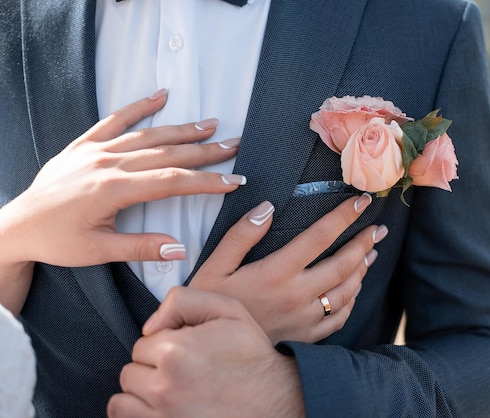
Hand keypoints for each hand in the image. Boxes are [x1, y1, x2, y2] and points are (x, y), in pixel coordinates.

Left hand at [0, 90, 243, 267]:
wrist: (16, 225)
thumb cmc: (55, 241)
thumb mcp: (98, 252)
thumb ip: (141, 248)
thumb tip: (180, 249)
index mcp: (113, 189)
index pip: (171, 182)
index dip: (205, 181)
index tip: (232, 180)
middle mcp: (108, 163)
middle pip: (167, 153)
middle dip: (204, 151)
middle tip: (233, 146)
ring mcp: (96, 150)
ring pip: (148, 135)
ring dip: (181, 129)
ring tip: (210, 125)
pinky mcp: (84, 144)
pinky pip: (115, 119)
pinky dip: (139, 106)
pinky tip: (161, 96)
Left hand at [108, 287, 304, 417]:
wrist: (275, 400)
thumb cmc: (252, 357)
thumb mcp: (228, 310)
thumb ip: (183, 301)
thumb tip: (149, 326)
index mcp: (176, 350)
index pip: (143, 343)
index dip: (164, 344)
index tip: (187, 352)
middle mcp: (164, 385)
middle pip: (131, 371)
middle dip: (152, 369)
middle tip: (183, 372)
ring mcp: (162, 415)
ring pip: (124, 398)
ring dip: (142, 393)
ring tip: (172, 390)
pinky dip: (140, 413)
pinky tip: (164, 407)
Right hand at [190, 194, 386, 343]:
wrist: (210, 353)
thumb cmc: (210, 305)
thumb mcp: (214, 267)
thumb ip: (240, 235)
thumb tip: (267, 207)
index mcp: (276, 272)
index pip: (319, 237)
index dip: (343, 216)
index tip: (361, 201)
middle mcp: (297, 295)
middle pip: (343, 264)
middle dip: (364, 242)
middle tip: (378, 228)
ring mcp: (305, 319)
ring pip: (346, 291)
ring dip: (362, 269)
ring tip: (372, 252)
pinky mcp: (306, 337)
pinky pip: (339, 317)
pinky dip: (352, 299)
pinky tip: (355, 288)